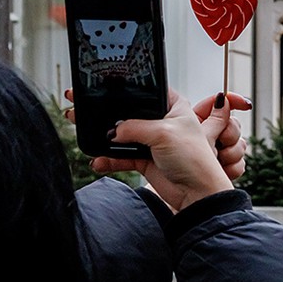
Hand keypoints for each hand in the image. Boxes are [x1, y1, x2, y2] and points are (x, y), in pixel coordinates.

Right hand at [69, 88, 250, 211]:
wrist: (196, 193)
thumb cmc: (193, 158)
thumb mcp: (163, 133)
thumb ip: (134, 127)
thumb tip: (113, 131)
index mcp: (174, 107)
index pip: (149, 91)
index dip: (130, 89)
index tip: (105, 88)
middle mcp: (162, 122)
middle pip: (131, 114)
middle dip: (110, 115)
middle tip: (86, 110)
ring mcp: (153, 142)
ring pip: (123, 136)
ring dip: (106, 139)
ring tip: (86, 136)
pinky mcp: (145, 160)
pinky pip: (122, 156)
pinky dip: (109, 159)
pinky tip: (98, 160)